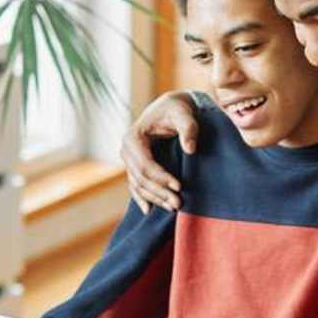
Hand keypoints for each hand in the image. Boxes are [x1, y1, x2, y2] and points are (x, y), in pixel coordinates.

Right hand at [121, 91, 198, 213]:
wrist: (171, 107)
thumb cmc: (177, 110)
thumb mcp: (184, 115)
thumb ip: (189, 129)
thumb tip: (190, 149)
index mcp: (133, 138)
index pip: (146, 165)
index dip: (161, 178)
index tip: (179, 187)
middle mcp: (127, 150)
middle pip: (141, 178)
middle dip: (159, 192)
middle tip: (178, 204)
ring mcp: (129, 159)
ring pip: (138, 185)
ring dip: (154, 198)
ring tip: (173, 207)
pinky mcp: (135, 165)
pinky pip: (135, 185)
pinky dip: (142, 198)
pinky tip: (149, 210)